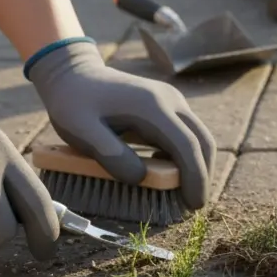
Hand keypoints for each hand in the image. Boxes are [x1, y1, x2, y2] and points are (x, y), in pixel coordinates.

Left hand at [26, 41, 216, 210]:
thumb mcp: (80, 130)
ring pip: (199, 136)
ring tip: (184, 192)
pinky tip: (169, 170)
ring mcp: (172, 100)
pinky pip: (187, 132)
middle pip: (203, 141)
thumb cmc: (74, 103)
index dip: (195, 177)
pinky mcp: (169, 104)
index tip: (193, 204)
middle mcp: (170, 100)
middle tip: (192, 204)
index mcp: (152, 107)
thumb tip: (140, 177)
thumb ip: (110, 154)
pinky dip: (187, 154)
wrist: (73, 72)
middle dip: (203, 175)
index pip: (187, 146)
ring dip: (197, 165)